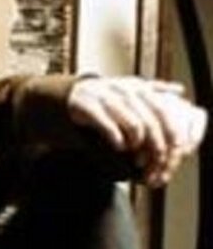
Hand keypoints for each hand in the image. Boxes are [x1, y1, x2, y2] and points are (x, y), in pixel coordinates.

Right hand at [67, 77, 206, 185]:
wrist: (68, 94)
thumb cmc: (105, 97)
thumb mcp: (130, 88)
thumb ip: (155, 89)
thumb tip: (180, 90)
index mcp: (137, 87)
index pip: (162, 109)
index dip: (171, 130)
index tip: (176, 148)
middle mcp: (124, 90)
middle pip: (150, 120)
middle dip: (156, 144)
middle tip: (157, 161)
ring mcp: (105, 98)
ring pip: (134, 124)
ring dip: (138, 144)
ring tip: (137, 156)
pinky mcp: (87, 107)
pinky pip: (108, 125)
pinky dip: (117, 139)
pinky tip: (120, 147)